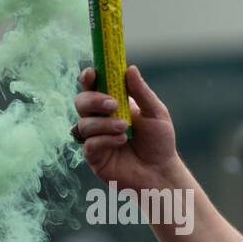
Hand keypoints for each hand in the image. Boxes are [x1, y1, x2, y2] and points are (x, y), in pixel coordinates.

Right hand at [74, 64, 178, 191]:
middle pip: (81, 101)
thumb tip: (130, 68)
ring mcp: (95, 137)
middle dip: (94, 100)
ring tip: (125, 129)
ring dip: (105, 124)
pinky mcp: (94, 156)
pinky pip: (89, 144)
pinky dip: (105, 140)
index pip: (93, 86)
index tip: (92, 73)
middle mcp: (100, 119)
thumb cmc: (160, 143)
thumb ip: (142, 92)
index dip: (89, 77)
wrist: (162, 173)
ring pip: (84, 123)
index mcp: (113, 105)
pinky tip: (121, 141)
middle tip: (113, 105)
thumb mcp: (156, 114)